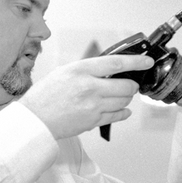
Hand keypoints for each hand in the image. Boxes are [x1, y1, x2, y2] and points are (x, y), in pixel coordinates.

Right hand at [19, 54, 152, 139]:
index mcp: (81, 70)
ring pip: (124, 101)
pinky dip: (123, 112)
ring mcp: (93, 106)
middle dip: (132, 85)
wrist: (34, 120)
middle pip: (126, 85)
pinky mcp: (94, 121)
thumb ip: (88, 69)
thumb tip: (111, 67)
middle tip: (129, 84)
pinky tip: (121, 109)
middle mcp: (90, 87)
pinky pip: (118, 116)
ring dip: (126, 98)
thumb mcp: (65, 71)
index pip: (116, 63)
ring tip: (117, 96)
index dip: (136, 62)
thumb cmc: (46, 95)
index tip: (147, 61)